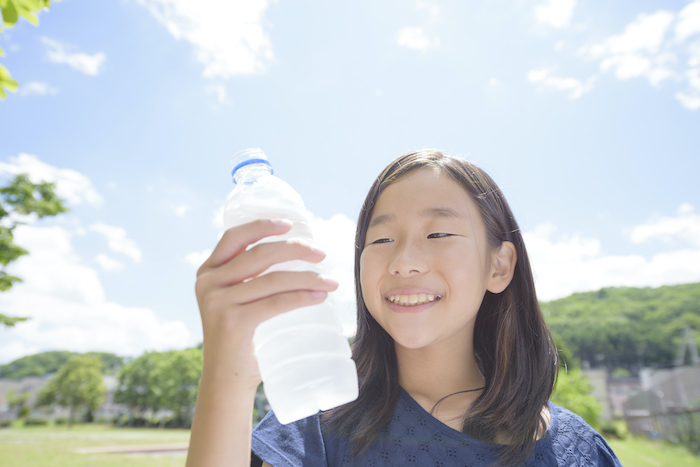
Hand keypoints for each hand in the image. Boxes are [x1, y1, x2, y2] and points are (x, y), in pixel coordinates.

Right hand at [194, 219, 338, 390]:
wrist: (226, 382)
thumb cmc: (242, 339)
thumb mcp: (237, 302)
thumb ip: (251, 281)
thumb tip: (297, 257)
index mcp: (208, 272)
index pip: (234, 237)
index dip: (262, 225)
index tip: (290, 224)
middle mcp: (208, 283)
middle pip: (260, 254)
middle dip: (296, 249)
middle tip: (322, 254)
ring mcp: (218, 303)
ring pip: (273, 279)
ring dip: (308, 277)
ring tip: (331, 281)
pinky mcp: (233, 323)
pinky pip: (275, 302)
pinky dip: (302, 297)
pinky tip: (320, 296)